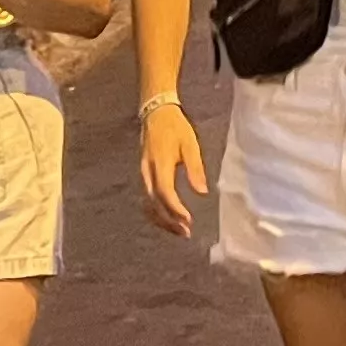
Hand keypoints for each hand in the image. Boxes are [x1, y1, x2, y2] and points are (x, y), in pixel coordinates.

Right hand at [138, 99, 209, 237]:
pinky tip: (168, 218)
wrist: (156, 112)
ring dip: (162, 219)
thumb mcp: (190, 144)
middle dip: (169, 220)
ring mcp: (143, 174)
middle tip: (185, 232)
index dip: (175, 209)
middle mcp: (147, 171)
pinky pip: (147, 198)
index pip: (164, 192)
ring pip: (148, 204)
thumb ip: (195, 168)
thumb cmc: (175, 127)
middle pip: (154, 203)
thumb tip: (202, 192)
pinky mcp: (144, 175)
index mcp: (160, 163)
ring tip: (179, 229)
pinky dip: (156, 211)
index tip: (188, 220)